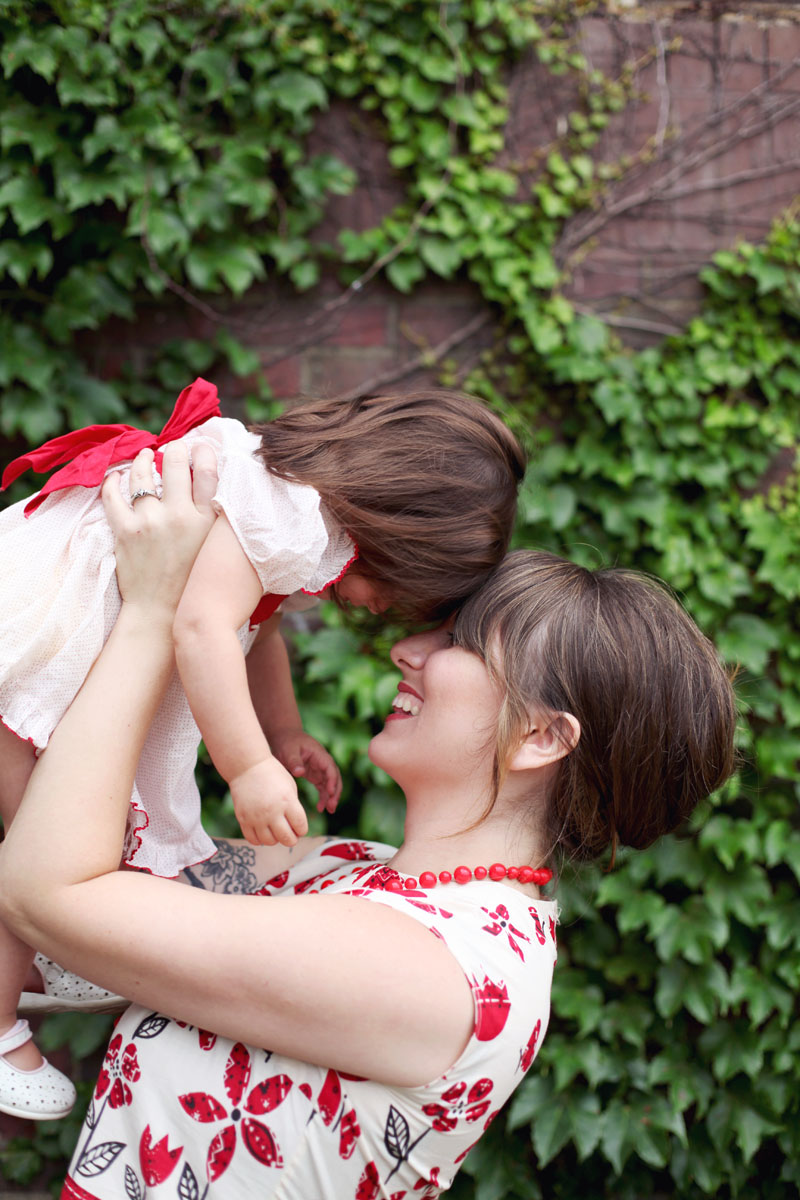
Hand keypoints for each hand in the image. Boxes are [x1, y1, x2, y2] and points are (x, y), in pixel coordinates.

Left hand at [102, 442, 217, 614]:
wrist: (162, 611)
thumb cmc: (191, 580)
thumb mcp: (212, 546)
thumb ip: (214, 516)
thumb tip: (213, 486)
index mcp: (206, 521)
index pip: (208, 473)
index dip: (204, 452)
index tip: (201, 445)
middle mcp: (180, 517)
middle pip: (176, 464)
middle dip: (174, 448)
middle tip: (173, 446)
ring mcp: (150, 522)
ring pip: (143, 475)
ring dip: (144, 460)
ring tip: (146, 456)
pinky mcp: (125, 531)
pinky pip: (113, 495)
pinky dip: (113, 482)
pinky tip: (117, 476)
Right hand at [230, 757, 308, 846]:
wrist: (247, 766)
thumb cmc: (273, 775)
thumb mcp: (290, 787)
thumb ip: (294, 808)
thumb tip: (296, 829)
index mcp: (287, 801)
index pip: (300, 827)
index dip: (302, 830)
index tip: (300, 827)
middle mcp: (271, 811)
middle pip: (287, 839)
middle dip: (292, 839)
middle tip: (290, 833)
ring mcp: (256, 817)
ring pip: (270, 842)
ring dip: (276, 839)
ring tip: (276, 830)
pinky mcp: (243, 819)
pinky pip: (253, 840)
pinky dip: (260, 839)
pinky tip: (263, 831)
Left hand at [269, 730, 342, 814]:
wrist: (284, 738)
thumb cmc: (287, 742)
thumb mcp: (289, 750)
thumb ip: (295, 761)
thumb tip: (300, 773)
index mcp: (320, 754)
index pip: (330, 768)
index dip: (332, 780)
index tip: (330, 792)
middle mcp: (323, 762)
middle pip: (335, 777)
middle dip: (335, 792)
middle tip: (332, 806)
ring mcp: (320, 769)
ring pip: (330, 784)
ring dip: (331, 797)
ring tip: (329, 810)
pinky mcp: (315, 775)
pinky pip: (323, 787)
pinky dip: (323, 797)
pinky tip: (321, 808)